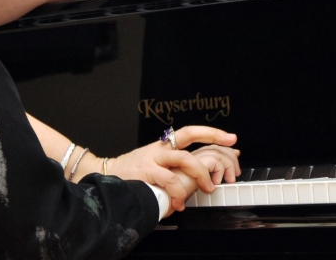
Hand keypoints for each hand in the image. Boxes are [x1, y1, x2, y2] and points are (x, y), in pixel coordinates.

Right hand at [106, 126, 238, 211]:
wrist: (105, 177)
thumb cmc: (132, 174)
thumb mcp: (153, 164)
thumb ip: (174, 166)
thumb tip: (198, 171)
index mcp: (163, 146)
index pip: (189, 132)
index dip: (211, 132)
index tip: (230, 137)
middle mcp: (159, 149)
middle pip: (189, 139)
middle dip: (212, 145)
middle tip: (229, 156)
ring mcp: (152, 159)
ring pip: (184, 159)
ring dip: (199, 174)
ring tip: (207, 188)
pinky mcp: (146, 173)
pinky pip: (169, 180)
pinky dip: (178, 193)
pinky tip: (180, 204)